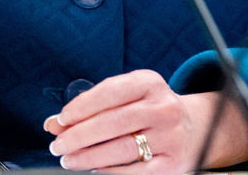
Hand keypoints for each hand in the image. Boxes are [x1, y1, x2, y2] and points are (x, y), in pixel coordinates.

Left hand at [44, 70, 247, 173]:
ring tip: (70, 160)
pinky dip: (110, 173)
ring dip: (88, 157)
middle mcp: (163, 106)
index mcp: (150, 82)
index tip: (61, 120)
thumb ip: (91, 108)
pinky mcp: (174, 163)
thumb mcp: (126, 99)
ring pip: (121, 149)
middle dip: (78, 136)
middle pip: (112, 122)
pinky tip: (95, 170)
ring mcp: (171, 135)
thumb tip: (53, 124)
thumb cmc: (148, 112)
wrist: (194, 128)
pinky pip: (134, 172)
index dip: (81, 106)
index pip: (109, 91)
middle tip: (58, 146)